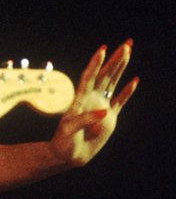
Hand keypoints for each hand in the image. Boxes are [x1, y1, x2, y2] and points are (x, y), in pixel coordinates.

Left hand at [49, 40, 137, 167]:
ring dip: (121, 68)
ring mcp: (101, 106)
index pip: (89, 76)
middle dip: (115, 59)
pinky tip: (134, 80)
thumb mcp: (69, 130)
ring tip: (128, 52)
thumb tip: (105, 110)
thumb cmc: (64, 141)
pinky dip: (127, 91)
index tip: (102, 49)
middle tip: (127, 43)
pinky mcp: (110, 118)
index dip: (95, 63)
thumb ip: (85, 119)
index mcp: (80, 99)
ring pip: (113, 83)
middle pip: (105, 74)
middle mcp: (91, 99)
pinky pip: (120, 101)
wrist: (68, 155)